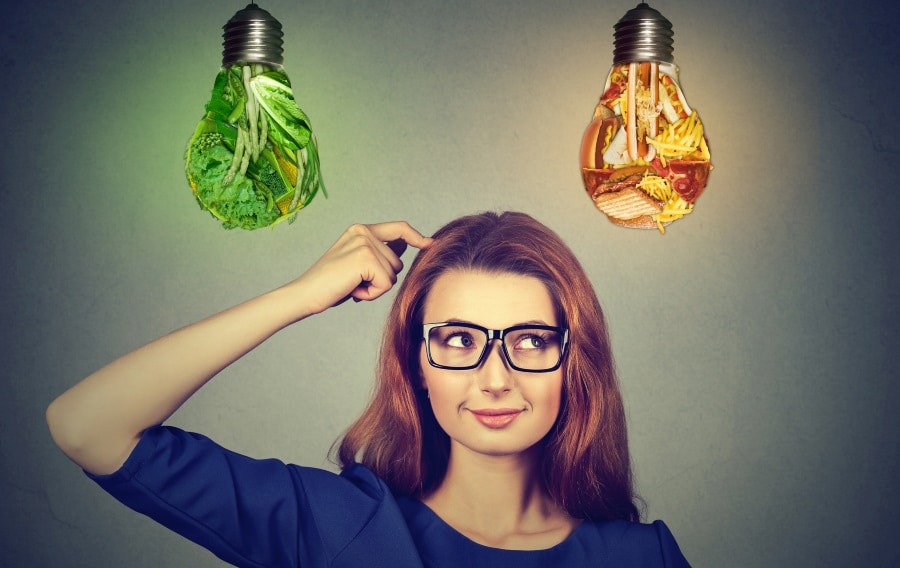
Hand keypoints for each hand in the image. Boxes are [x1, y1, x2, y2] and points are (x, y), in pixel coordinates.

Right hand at [292, 222, 432, 313]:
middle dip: (381, 279)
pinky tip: (353, 290)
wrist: (306, 293)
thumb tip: (405, 245)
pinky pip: (386, 284)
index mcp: (361, 229)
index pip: (398, 228)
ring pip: (392, 275)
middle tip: (354, 282)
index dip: (416, 237)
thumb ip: (379, 253)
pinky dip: (372, 294)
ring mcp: (365, 244)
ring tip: (352, 285)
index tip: (430, 244)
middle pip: (398, 263)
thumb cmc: (330, 283)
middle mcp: (363, 232)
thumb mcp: (358, 263)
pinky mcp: (366, 259)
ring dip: (375, 288)